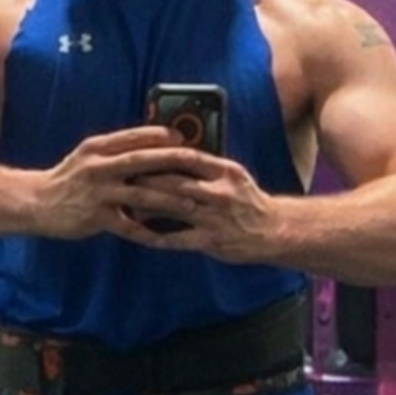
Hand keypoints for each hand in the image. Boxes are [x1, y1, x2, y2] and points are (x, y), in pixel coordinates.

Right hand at [35, 126, 200, 238]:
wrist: (36, 202)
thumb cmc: (68, 179)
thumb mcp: (88, 156)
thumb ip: (114, 151)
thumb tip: (148, 145)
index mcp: (98, 148)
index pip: (134, 136)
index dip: (160, 135)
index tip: (183, 136)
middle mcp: (99, 167)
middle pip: (141, 160)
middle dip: (172, 160)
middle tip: (198, 162)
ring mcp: (98, 193)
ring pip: (140, 193)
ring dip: (168, 198)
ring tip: (192, 203)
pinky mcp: (96, 217)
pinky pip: (128, 227)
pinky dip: (147, 232)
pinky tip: (165, 237)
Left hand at [118, 150, 283, 263]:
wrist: (274, 231)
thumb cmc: (248, 201)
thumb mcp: (233, 176)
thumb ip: (206, 168)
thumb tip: (173, 155)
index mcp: (225, 171)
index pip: (188, 156)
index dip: (160, 155)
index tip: (139, 154)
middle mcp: (220, 192)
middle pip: (175, 181)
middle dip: (145, 179)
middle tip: (121, 177)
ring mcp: (215, 218)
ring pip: (173, 208)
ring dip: (146, 206)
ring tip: (124, 203)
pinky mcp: (212, 241)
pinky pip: (177, 239)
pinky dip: (155, 237)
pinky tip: (138, 235)